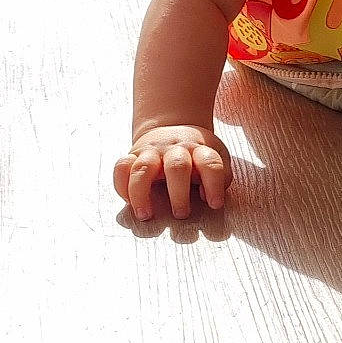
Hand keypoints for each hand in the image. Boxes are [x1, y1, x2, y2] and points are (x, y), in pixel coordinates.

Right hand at [113, 124, 231, 220]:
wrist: (172, 127)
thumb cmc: (197, 153)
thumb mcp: (216, 156)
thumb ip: (220, 177)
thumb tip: (208, 197)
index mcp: (199, 149)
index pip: (210, 164)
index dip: (214, 185)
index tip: (215, 204)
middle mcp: (175, 149)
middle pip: (176, 167)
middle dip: (178, 194)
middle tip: (181, 214)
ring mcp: (151, 151)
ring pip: (143, 168)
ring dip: (142, 193)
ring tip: (145, 215)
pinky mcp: (133, 155)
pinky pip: (121, 167)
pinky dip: (122, 186)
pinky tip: (129, 202)